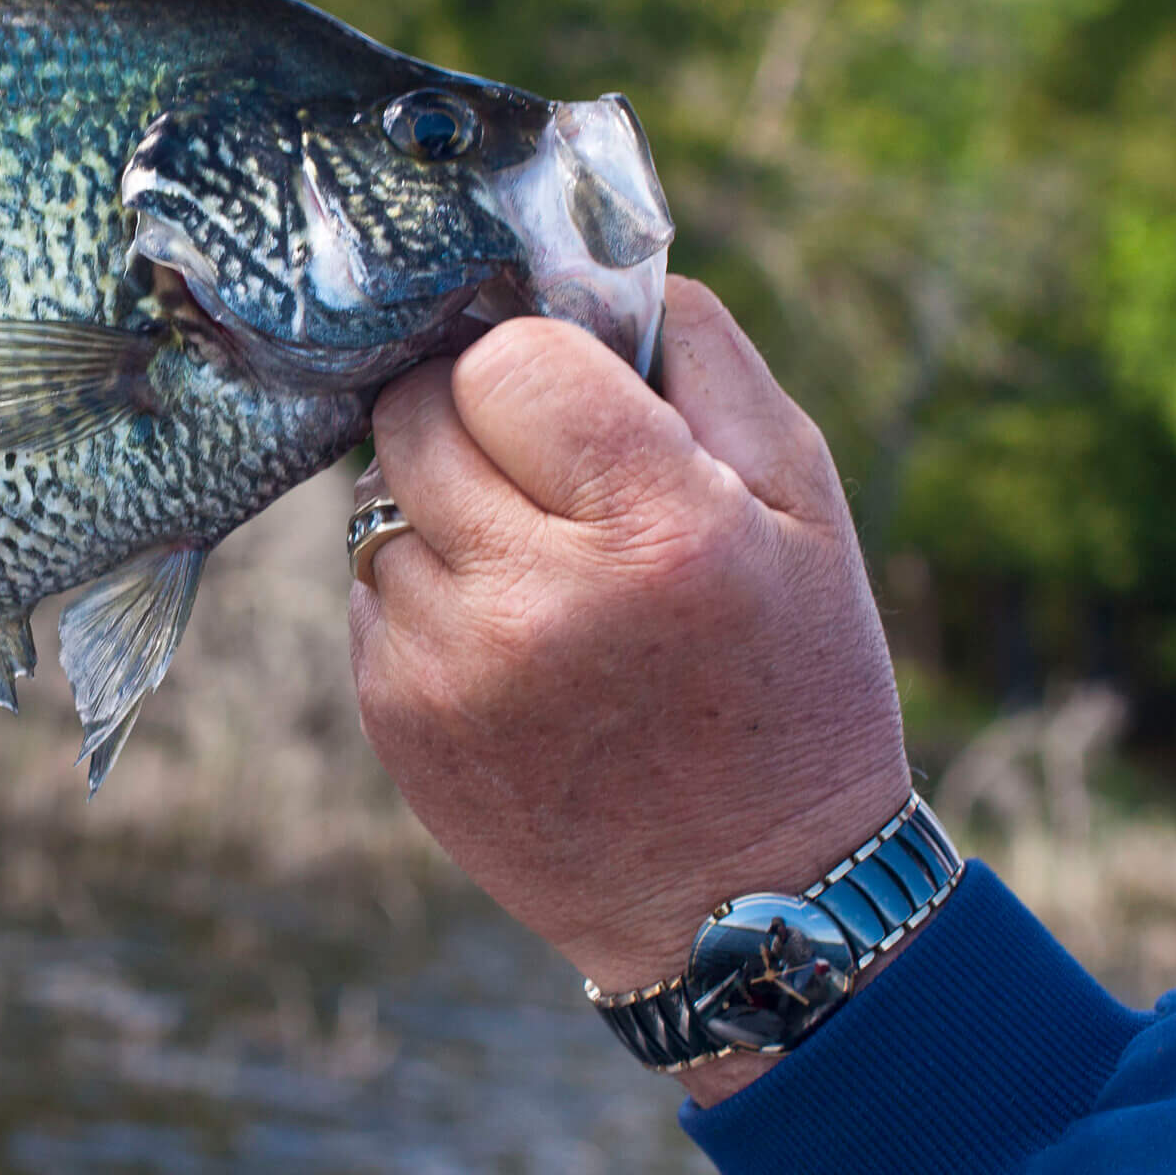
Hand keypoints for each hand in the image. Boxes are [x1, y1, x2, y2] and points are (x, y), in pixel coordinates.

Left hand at [347, 275, 913, 1104]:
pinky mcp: (396, 719)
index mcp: (655, 531)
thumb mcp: (807, 512)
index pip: (509, 360)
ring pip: (377, 500)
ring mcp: (449, 666)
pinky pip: (368, 589)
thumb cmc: (788, 685)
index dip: (532, 364)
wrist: (742, 905)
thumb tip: (595, 269)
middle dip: (466, 415)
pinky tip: (504, 638)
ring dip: (439, 506)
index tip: (565, 398)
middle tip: (528, 462)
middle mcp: (535, 600)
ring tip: (531, 565)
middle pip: (417, 416)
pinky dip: (421, 588)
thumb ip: (705, 366)